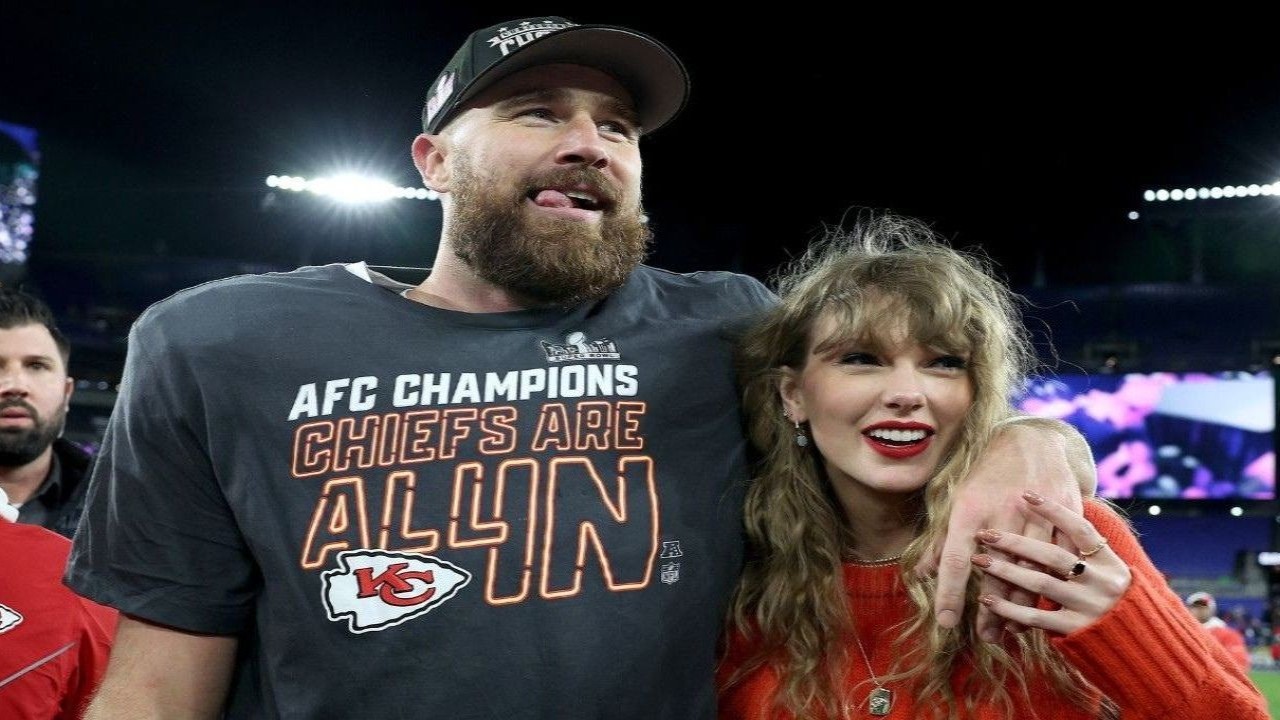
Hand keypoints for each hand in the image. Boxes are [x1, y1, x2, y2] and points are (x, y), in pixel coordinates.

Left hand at [920, 422, 1086, 639]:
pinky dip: (1052, 584)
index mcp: (969, 509)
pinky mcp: (1065, 515)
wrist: (1032, 440)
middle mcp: (1002, 512)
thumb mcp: (956, 500)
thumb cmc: (986, 474)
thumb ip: (939, 539)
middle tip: (986, 637)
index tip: (946, 623)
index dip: (948, 593)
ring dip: (1021, 604)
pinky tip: (1042, 605)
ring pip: (1031, 570)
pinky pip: (1061, 559)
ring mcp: (1036, 514)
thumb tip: (920, 573)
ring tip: (1011, 630)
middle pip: (995, 572)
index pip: (954, 559)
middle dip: (990, 610)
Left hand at [971, 492, 1130, 634]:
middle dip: (1015, 543)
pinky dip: (1009, 608)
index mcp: (1110, 562)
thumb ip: (1084, 550)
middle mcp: (1102, 582)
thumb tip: (1050, 515)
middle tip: (985, 534)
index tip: (1026, 494)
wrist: (1138, 643)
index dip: (1054, 511)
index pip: (1081, 529)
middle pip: (1053, 556)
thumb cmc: (1111, 599)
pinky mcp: (1076, 629)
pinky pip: (1036, 617)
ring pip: (1041, 583)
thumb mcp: (1108, 571)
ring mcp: (1089, 606)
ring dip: (1006, 571)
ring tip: (979, 561)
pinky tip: (987, 600)